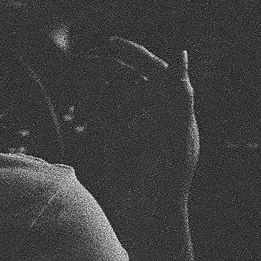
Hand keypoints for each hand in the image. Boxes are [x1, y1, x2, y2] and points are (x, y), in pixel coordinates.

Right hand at [76, 36, 198, 234]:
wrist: (149, 216)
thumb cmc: (171, 174)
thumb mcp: (178, 130)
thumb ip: (179, 92)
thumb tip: (181, 55)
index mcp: (174, 108)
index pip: (156, 71)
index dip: (136, 54)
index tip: (112, 43)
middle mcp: (155, 115)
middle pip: (131, 79)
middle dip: (111, 66)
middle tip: (88, 58)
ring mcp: (135, 128)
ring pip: (114, 93)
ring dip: (97, 79)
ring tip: (79, 67)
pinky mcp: (116, 142)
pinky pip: (102, 113)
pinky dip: (90, 98)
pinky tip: (79, 87)